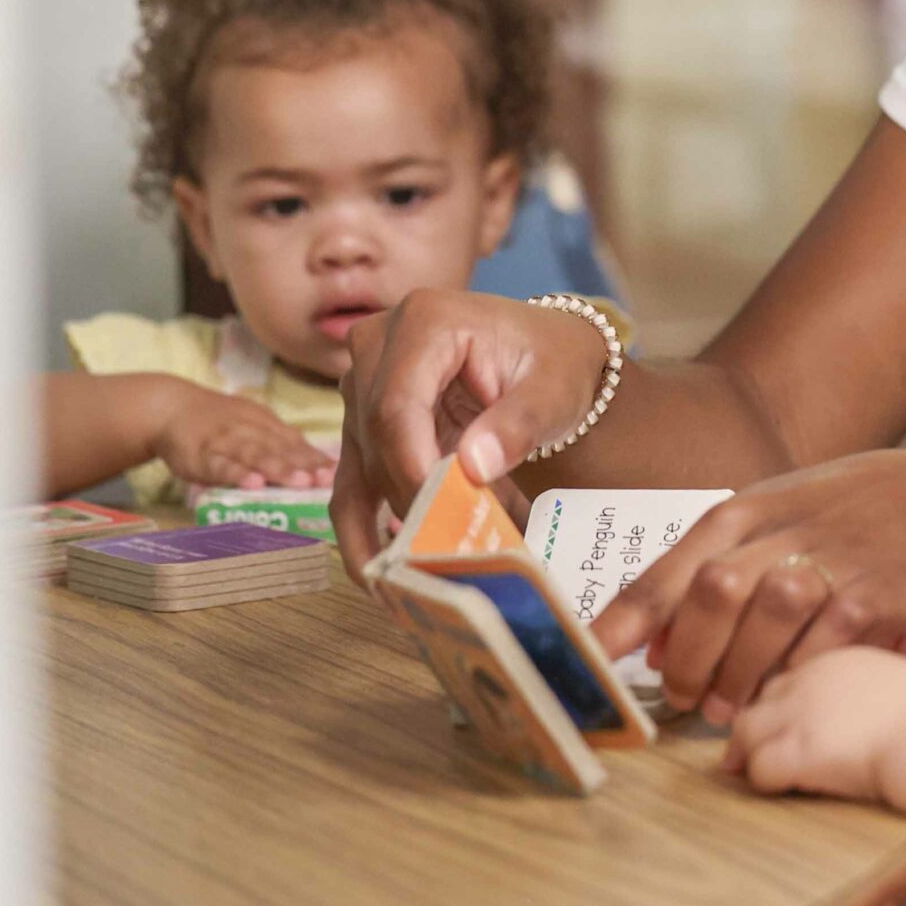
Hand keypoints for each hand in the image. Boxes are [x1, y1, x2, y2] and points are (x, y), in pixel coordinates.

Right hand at [151, 386, 336, 490]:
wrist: (170, 408)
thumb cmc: (218, 423)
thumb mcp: (251, 426)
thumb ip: (279, 445)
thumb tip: (318, 467)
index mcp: (264, 424)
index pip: (294, 442)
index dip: (314, 458)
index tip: (335, 472)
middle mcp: (249, 430)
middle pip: (279, 448)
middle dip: (304, 464)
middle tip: (325, 479)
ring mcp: (225, 442)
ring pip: (254, 455)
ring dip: (278, 469)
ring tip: (300, 482)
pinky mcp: (199, 456)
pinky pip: (220, 466)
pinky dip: (236, 474)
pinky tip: (253, 484)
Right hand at [327, 288, 604, 579]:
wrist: (547, 352)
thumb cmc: (553, 362)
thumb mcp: (554, 388)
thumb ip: (519, 422)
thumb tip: (472, 467)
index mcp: (425, 321)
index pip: (397, 405)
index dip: (412, 467)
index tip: (443, 518)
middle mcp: (377, 345)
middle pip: (375, 438)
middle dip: (410, 502)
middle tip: (449, 557)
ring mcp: (362, 385)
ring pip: (357, 467)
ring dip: (385, 528)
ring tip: (410, 584)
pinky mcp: (362, 424)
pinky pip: (352, 481)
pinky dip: (365, 529)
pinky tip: (379, 574)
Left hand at [594, 448, 905, 723]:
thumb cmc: (838, 518)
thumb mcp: (766, 526)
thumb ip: (706, 577)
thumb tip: (646, 644)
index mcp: (739, 516)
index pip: (664, 574)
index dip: (619, 625)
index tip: (586, 663)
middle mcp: (779, 533)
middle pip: (709, 597)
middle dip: (686, 659)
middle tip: (682, 697)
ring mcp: (829, 562)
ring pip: (761, 622)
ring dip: (737, 675)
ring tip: (730, 704)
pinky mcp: (875, 595)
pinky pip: (821, 646)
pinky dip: (795, 675)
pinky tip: (789, 688)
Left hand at [723, 646, 905, 806]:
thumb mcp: (904, 690)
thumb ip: (871, 696)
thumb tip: (856, 725)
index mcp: (841, 657)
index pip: (789, 675)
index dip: (783, 706)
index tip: (786, 729)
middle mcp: (814, 677)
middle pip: (761, 697)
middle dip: (756, 728)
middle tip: (755, 757)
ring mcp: (802, 712)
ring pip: (745, 731)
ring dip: (752, 756)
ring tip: (765, 777)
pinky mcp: (799, 748)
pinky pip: (757, 768)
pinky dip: (764, 782)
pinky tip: (784, 790)